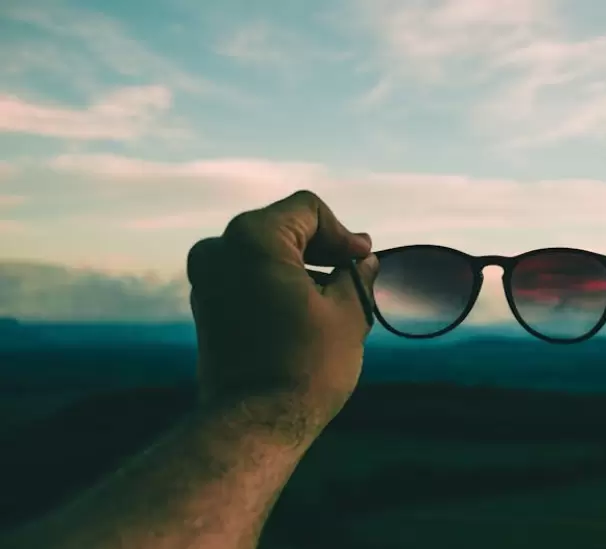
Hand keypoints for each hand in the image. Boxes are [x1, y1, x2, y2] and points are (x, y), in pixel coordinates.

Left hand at [186, 190, 377, 428]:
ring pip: (264, 253)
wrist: (256, 423)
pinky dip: (277, 284)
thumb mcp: (349, 312)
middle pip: (284, 228)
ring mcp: (206, 279)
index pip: (308, 211)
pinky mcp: (205, 307)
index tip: (363, 261)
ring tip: (335, 297)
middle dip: (323, 248)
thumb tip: (364, 262)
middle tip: (356, 273)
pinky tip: (306, 311)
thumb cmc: (307, 365)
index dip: (343, 233)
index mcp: (253, 238)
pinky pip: (246, 277)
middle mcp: (219, 250)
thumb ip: (357, 276)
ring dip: (301, 267)